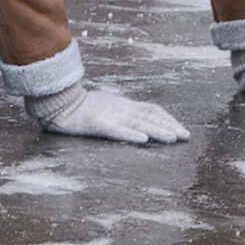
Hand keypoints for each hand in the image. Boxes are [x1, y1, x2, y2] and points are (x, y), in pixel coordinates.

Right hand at [23, 82, 189, 143]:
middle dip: (170, 126)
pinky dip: (131, 135)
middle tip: (186, 136)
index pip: (152, 110)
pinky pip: (117, 130)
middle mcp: (121, 109)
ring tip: (173, 139)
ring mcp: (111, 116)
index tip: (180, 129)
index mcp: (123, 105)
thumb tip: (136, 123)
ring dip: (157, 131)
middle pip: (150, 117)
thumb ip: (119, 113)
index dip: (168, 119)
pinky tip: (143, 141)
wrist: (58, 104)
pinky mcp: (98, 124)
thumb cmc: (80, 107)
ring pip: (139, 124)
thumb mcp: (105, 107)